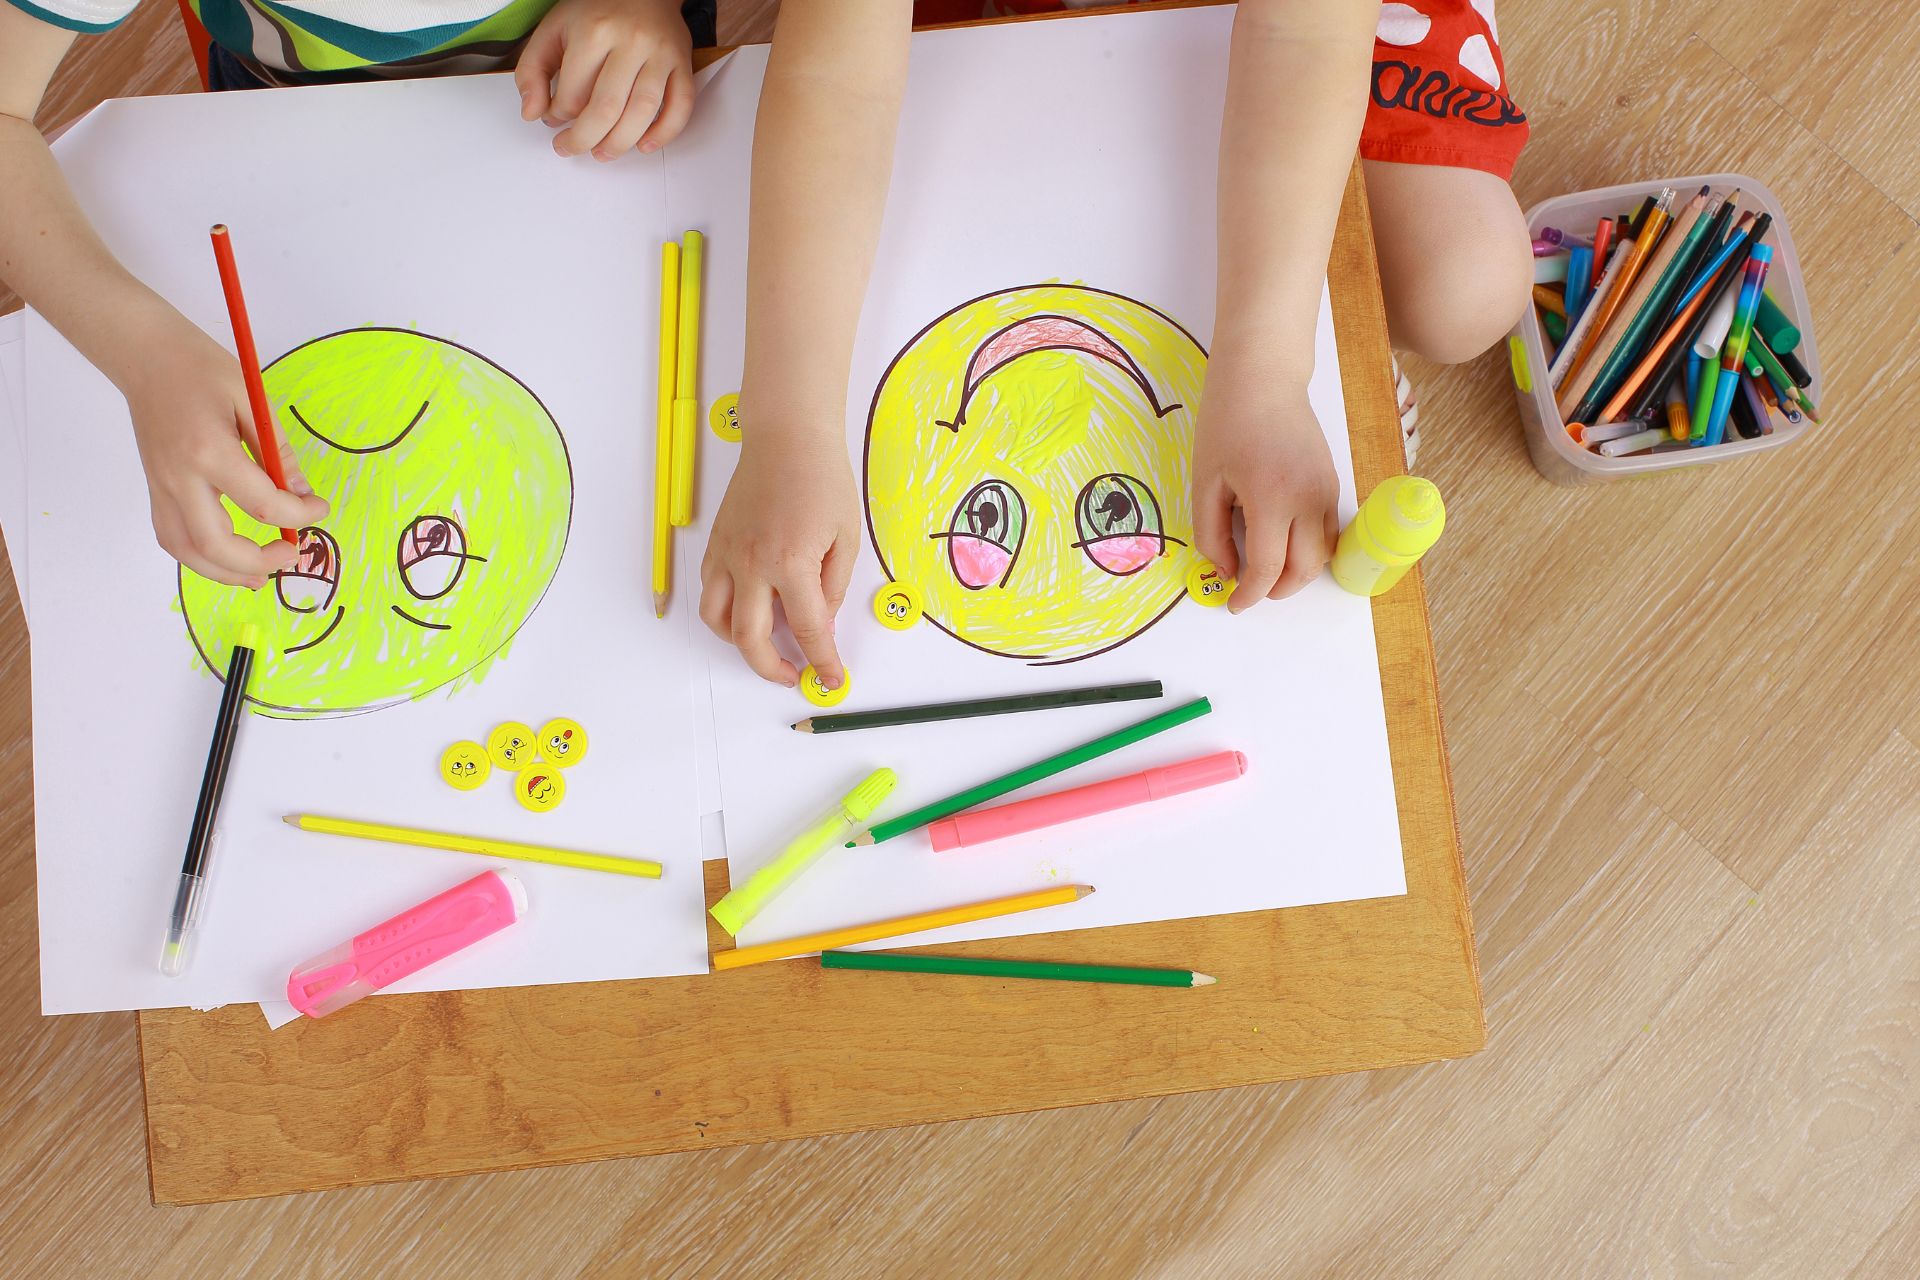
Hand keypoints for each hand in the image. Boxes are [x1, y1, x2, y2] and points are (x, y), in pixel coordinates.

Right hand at [123, 318, 329, 587]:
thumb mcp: (253, 400)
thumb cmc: (200, 368)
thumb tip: (303, 495)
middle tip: (292, 555)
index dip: (298, 515)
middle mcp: (178, 476)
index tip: (319, 509)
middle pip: (215, 543)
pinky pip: (172, 536)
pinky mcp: (154, 488)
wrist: (146, 356)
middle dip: (258, 561)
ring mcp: (160, 486)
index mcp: (208, 450)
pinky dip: (200, 556)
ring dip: (225, 572)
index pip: (261, 503)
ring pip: (186, 550)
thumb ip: (279, 452)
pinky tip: (227, 558)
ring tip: (261, 574)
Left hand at [515, 0, 693, 159]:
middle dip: (584, 139)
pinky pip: (681, 106)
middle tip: (571, 148)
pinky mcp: (682, 63)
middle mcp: (631, 42)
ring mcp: (661, 54)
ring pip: (643, 112)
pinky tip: (644, 145)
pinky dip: (665, 133)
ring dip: (620, 144)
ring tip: (603, 153)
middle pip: (607, 109)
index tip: (553, 118)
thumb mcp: (554, 28)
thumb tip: (532, 113)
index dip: (557, 115)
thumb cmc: (598, 10)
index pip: (572, 93)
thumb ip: (532, 69)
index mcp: (594, 31)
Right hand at [700, 431, 860, 687]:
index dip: (822, 662)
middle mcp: (751, 564)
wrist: (787, 438)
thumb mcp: (846, 538)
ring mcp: (728, 554)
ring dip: (739, 643)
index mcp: (791, 564)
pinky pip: (710, 591)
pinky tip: (749, 609)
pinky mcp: (715, 544)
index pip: (808, 631)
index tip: (830, 679)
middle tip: (792, 673)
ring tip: (766, 645)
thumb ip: (832, 588)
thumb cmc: (821, 479)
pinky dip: (724, 611)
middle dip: (771, 667)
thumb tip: (820, 624)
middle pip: (750, 639)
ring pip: (716, 620)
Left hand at [1191, 357, 1339, 611]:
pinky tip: (1284, 544)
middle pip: (1305, 569)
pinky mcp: (1332, 483)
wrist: (1264, 380)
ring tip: (1268, 570)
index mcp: (1272, 499)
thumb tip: (1227, 572)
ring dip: (1298, 572)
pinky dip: (1310, 549)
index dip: (1249, 594)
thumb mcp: (1206, 483)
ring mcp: (1326, 491)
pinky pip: (1329, 531)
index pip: (1267, 567)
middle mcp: (1308, 499)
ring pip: (1323, 554)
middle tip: (1251, 591)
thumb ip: (1212, 534)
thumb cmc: (1227, 424)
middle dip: (1278, 590)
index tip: (1234, 603)